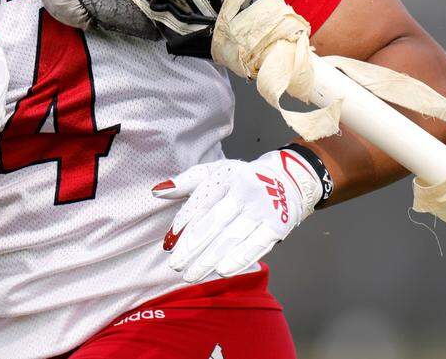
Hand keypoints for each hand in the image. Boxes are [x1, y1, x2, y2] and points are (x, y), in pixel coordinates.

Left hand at [152, 148, 327, 282]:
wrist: (288, 179)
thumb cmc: (243, 178)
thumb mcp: (215, 171)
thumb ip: (186, 182)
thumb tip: (158, 191)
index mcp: (227, 175)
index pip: (202, 202)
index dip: (185, 223)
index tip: (169, 243)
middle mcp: (246, 191)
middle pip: (214, 222)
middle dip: (193, 247)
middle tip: (175, 265)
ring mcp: (263, 208)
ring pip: (232, 237)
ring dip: (210, 258)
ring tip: (191, 274)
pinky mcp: (278, 225)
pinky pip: (256, 246)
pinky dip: (239, 259)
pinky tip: (221, 271)